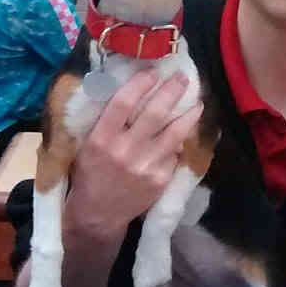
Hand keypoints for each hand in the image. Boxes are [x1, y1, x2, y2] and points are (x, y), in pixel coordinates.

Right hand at [64, 71, 201, 242]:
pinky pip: (174, 153)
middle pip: (154, 113)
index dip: (140, 84)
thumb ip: (107, 122)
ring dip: (189, 114)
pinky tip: (184, 132)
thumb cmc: (90, 174)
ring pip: (174, 133)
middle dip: (171, 91)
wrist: (98, 214)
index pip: (123, 103)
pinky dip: (180, 141)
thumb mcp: (88, 145)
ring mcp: (146, 166)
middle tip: (182, 78)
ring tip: (197, 102)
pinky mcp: (160, 179)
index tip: (151, 72)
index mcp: (101, 139)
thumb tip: (132, 93)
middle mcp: (124, 151)